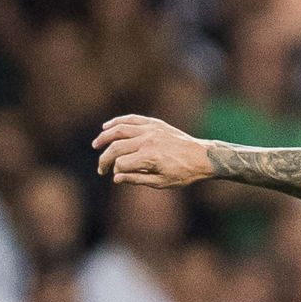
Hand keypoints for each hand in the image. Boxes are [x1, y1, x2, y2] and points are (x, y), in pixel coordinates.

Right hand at [92, 115, 213, 186]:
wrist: (203, 157)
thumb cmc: (184, 173)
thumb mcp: (162, 182)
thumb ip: (137, 179)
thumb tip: (116, 178)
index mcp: (150, 158)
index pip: (121, 164)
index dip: (114, 171)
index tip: (114, 176)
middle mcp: (148, 141)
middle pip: (116, 147)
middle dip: (105, 158)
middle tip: (101, 168)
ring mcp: (151, 130)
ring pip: (120, 129)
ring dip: (104, 136)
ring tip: (96, 145)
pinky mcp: (155, 123)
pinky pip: (132, 119)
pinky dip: (117, 122)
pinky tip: (107, 127)